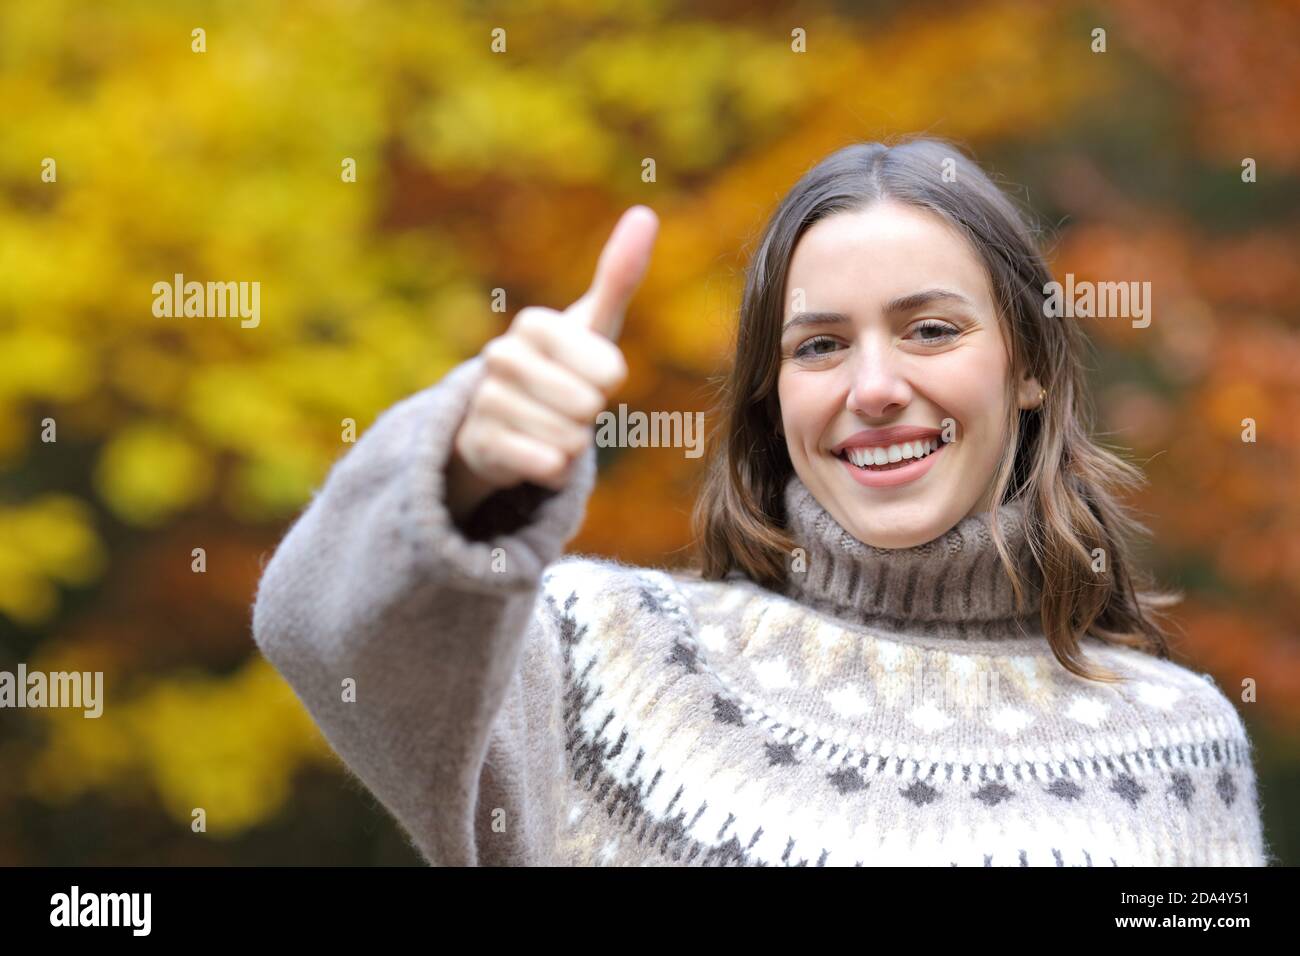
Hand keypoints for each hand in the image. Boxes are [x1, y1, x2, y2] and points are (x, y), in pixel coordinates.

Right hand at [447, 205, 658, 521]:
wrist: (504, 421)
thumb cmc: (562, 367)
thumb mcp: (593, 324)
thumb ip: (619, 274)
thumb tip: (645, 213)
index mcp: (534, 323)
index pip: (609, 370)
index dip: (609, 382)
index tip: (590, 375)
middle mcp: (501, 356)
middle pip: (587, 407)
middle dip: (589, 416)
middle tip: (567, 405)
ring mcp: (486, 400)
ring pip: (568, 439)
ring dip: (571, 443)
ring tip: (549, 426)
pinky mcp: (479, 444)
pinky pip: (547, 465)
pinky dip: (555, 470)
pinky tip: (537, 452)